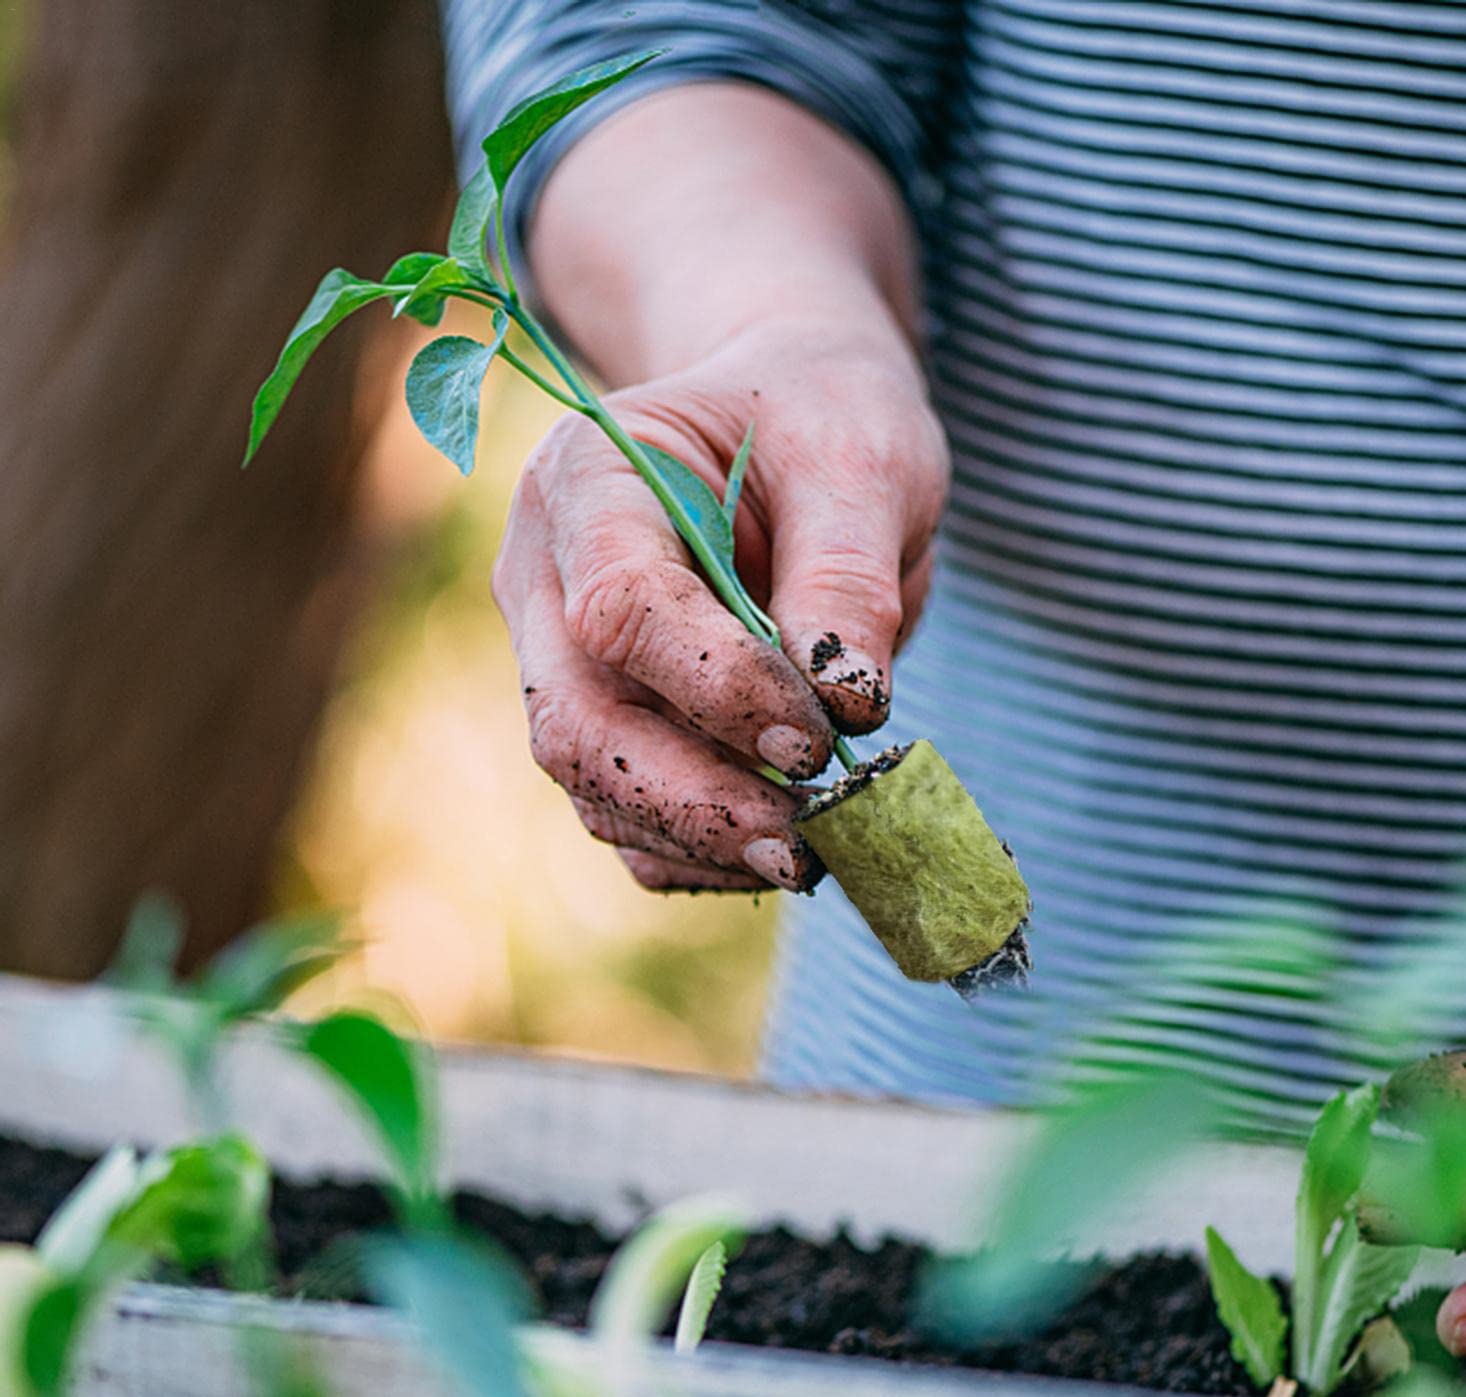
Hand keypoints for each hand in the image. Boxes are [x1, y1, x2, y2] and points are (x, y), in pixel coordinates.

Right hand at [492, 315, 946, 891]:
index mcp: (588, 478)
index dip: (716, 686)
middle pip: (578, 720)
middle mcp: (548, 577)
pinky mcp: (606, 719)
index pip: (619, 607)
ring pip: (595, 784)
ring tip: (812, 854)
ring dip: (700, 839)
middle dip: (693, 800)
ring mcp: (563, 658)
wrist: (791, 424)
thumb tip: (846, 706)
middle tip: (806, 844)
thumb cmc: (821, 417)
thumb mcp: (862, 458)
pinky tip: (778, 850)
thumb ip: (848, 574)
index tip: (819, 737)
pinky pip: (628, 814)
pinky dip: (698, 853)